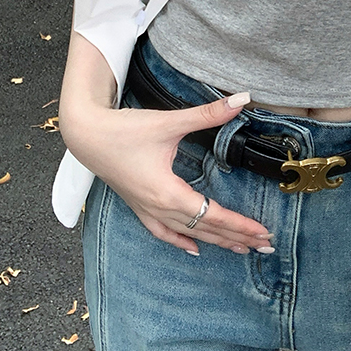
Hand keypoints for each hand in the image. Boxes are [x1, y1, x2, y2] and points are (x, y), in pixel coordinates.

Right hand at [60, 92, 272, 256]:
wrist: (85, 135)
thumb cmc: (124, 129)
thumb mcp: (169, 121)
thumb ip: (207, 114)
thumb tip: (241, 100)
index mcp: (168, 193)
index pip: (213, 215)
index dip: (240, 225)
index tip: (263, 232)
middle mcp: (158, 208)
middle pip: (204, 229)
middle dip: (236, 237)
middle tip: (265, 245)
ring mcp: (147, 210)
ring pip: (187, 233)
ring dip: (216, 242)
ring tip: (241, 250)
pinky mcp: (138, 206)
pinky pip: (162, 232)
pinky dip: (180, 241)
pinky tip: (193, 249)